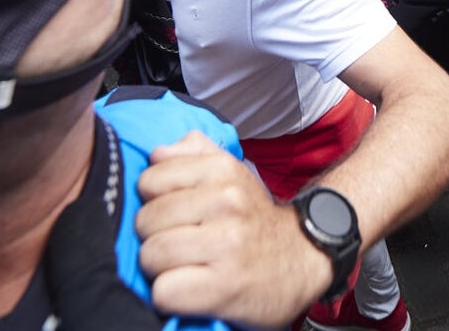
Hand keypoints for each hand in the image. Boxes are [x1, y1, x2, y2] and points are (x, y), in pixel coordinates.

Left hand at [136, 132, 330, 326]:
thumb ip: (194, 152)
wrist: (302, 259)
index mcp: (222, 171)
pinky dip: (169, 296)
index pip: (149, 181)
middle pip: (146, 220)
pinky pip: (164, 291)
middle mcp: (226, 202)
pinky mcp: (224, 288)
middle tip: (177, 244)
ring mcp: (227, 245)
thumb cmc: (252, 218)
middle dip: (153, 236)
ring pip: (151, 255)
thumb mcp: (232, 173)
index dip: (154, 201)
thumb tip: (156, 153)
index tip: (174, 214)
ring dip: (159, 268)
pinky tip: (187, 290)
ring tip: (181, 267)